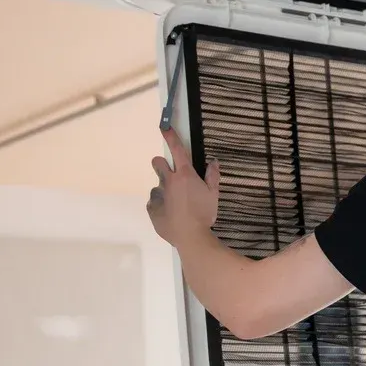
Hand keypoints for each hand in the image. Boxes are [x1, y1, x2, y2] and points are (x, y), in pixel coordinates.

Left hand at [147, 128, 219, 246]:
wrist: (191, 237)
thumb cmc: (204, 214)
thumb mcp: (213, 195)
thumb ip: (212, 176)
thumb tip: (213, 161)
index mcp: (184, 175)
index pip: (177, 150)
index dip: (171, 137)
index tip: (164, 127)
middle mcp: (168, 181)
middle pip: (157, 163)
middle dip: (161, 165)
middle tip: (172, 176)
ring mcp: (158, 195)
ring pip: (157, 186)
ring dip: (164, 191)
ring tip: (176, 206)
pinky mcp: (152, 209)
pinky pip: (154, 203)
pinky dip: (160, 206)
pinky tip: (170, 215)